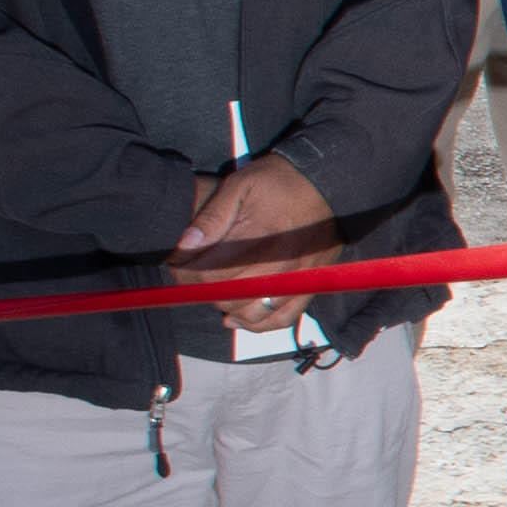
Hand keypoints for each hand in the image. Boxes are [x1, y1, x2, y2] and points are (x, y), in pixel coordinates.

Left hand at [173, 151, 342, 332]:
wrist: (329, 183)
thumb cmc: (281, 181)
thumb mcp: (240, 185)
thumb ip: (212, 216)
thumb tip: (185, 245)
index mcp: (259, 238)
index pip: (210, 274)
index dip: (185, 274)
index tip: (176, 265)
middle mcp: (279, 265)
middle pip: (228, 297)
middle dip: (201, 290)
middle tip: (193, 276)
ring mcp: (297, 279)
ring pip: (251, 313)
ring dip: (226, 307)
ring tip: (215, 291)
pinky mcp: (310, 285)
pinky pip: (282, 319)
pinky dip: (257, 325)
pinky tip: (238, 318)